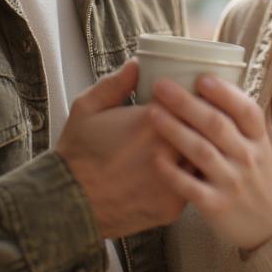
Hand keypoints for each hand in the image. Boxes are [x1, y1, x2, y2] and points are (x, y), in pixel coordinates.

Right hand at [56, 60, 186, 238]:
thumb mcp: (87, 107)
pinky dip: (191, 175)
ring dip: (201, 148)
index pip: (190, 100)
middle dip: (203, 121)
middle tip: (200, 115)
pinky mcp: (172, 207)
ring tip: (195, 140)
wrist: (68, 204)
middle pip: (203, 129)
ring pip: (203, 158)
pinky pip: (193, 185)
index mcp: (150, 122)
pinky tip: (183, 167)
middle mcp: (166, 151)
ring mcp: (173, 182)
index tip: (192, 94)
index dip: (193, 96)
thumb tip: (137, 64)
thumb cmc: (76, 154)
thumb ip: (116, 83)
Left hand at [149, 76, 271, 251]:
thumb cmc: (262, 178)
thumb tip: (227, 82)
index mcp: (258, 139)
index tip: (201, 78)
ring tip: (153, 113)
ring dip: (175, 130)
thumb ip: (248, 120)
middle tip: (161, 86)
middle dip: (187, 103)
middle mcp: (247, 158)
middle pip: (216, 125)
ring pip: (201, 151)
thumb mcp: (265, 146)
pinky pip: (190, 187)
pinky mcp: (216, 206)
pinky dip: (172, 172)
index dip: (224, 93)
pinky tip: (156, 158)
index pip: (246, 110)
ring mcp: (232, 182)